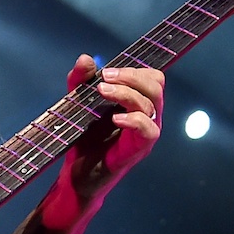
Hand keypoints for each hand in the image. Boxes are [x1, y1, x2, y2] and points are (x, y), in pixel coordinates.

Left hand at [65, 57, 162, 178]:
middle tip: (104, 79)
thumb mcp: (79, 104)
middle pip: (156, 86)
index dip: (133, 70)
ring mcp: (145, 133)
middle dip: (130, 77)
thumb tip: (85, 58)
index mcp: (138, 103)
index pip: (152, 77)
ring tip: (101, 92)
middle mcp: (147, 116)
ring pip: (151, 104)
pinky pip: (149, 131)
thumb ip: (81, 82)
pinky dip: (133, 120)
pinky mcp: (139, 150)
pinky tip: (114, 118)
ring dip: (126, 94)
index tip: (105, 72)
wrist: (77, 175)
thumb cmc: (84, 140)